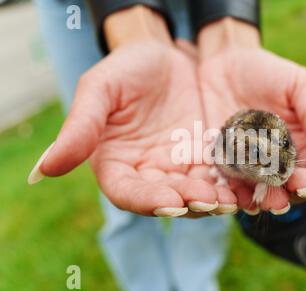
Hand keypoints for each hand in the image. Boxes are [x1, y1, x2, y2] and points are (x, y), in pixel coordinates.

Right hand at [28, 8, 237, 216]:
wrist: (167, 55)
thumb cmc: (128, 68)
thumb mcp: (100, 90)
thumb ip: (79, 128)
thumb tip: (44, 170)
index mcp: (117, 163)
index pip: (127, 192)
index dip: (147, 201)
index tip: (170, 202)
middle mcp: (148, 173)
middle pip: (166, 199)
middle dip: (188, 202)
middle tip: (211, 200)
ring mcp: (179, 169)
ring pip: (195, 194)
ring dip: (213, 201)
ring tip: (231, 200)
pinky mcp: (205, 160)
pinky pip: (217, 177)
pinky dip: (230, 185)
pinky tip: (243, 185)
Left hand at [197, 18, 305, 213]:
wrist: (220, 62)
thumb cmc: (265, 72)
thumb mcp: (297, 84)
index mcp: (301, 147)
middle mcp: (275, 164)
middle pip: (292, 186)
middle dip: (299, 189)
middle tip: (302, 186)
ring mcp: (246, 169)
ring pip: (260, 192)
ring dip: (269, 200)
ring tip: (274, 201)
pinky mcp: (220, 168)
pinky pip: (226, 187)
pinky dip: (230, 196)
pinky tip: (235, 197)